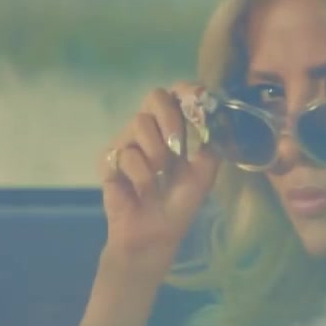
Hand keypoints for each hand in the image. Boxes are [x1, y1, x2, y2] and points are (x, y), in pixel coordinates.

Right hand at [98, 82, 220, 280]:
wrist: (155, 235)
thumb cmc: (179, 203)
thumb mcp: (204, 173)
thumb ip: (210, 143)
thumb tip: (216, 115)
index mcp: (172, 127)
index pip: (177, 93)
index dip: (187, 90)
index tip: (197, 98)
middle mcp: (149, 128)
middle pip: (155, 96)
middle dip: (170, 117)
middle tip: (177, 145)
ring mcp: (126, 141)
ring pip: (139, 122)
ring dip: (157, 153)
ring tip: (160, 177)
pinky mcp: (108, 159)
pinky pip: (126, 153)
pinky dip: (141, 175)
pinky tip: (142, 191)